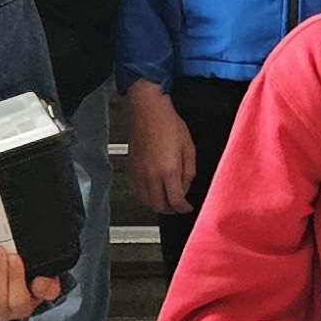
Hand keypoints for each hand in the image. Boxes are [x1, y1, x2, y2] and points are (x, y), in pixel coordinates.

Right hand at [125, 80, 197, 215]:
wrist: (148, 111)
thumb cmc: (168, 124)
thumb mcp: (189, 147)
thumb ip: (189, 171)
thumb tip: (186, 186)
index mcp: (169, 170)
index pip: (176, 201)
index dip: (184, 208)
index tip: (187, 207)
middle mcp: (151, 175)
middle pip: (159, 206)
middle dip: (171, 210)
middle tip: (178, 206)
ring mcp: (139, 173)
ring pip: (146, 202)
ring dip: (157, 205)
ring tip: (166, 200)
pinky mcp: (131, 169)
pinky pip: (135, 192)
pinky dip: (144, 197)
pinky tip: (151, 192)